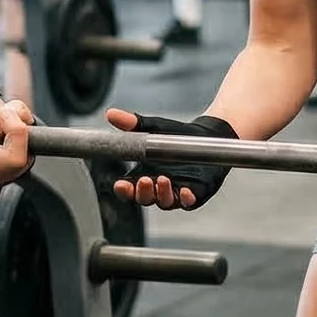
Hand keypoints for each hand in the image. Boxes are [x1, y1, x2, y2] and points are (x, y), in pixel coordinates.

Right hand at [107, 107, 235, 208]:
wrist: (206, 134)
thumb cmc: (176, 135)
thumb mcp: (153, 128)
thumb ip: (132, 124)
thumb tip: (111, 114)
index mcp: (143, 175)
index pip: (128, 189)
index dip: (124, 190)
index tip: (120, 184)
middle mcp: (158, 187)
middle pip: (145, 199)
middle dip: (143, 192)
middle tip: (145, 180)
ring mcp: (176, 192)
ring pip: (166, 202)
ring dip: (162, 194)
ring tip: (163, 180)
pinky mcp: (196, 193)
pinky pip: (189, 202)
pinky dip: (186, 199)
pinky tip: (184, 191)